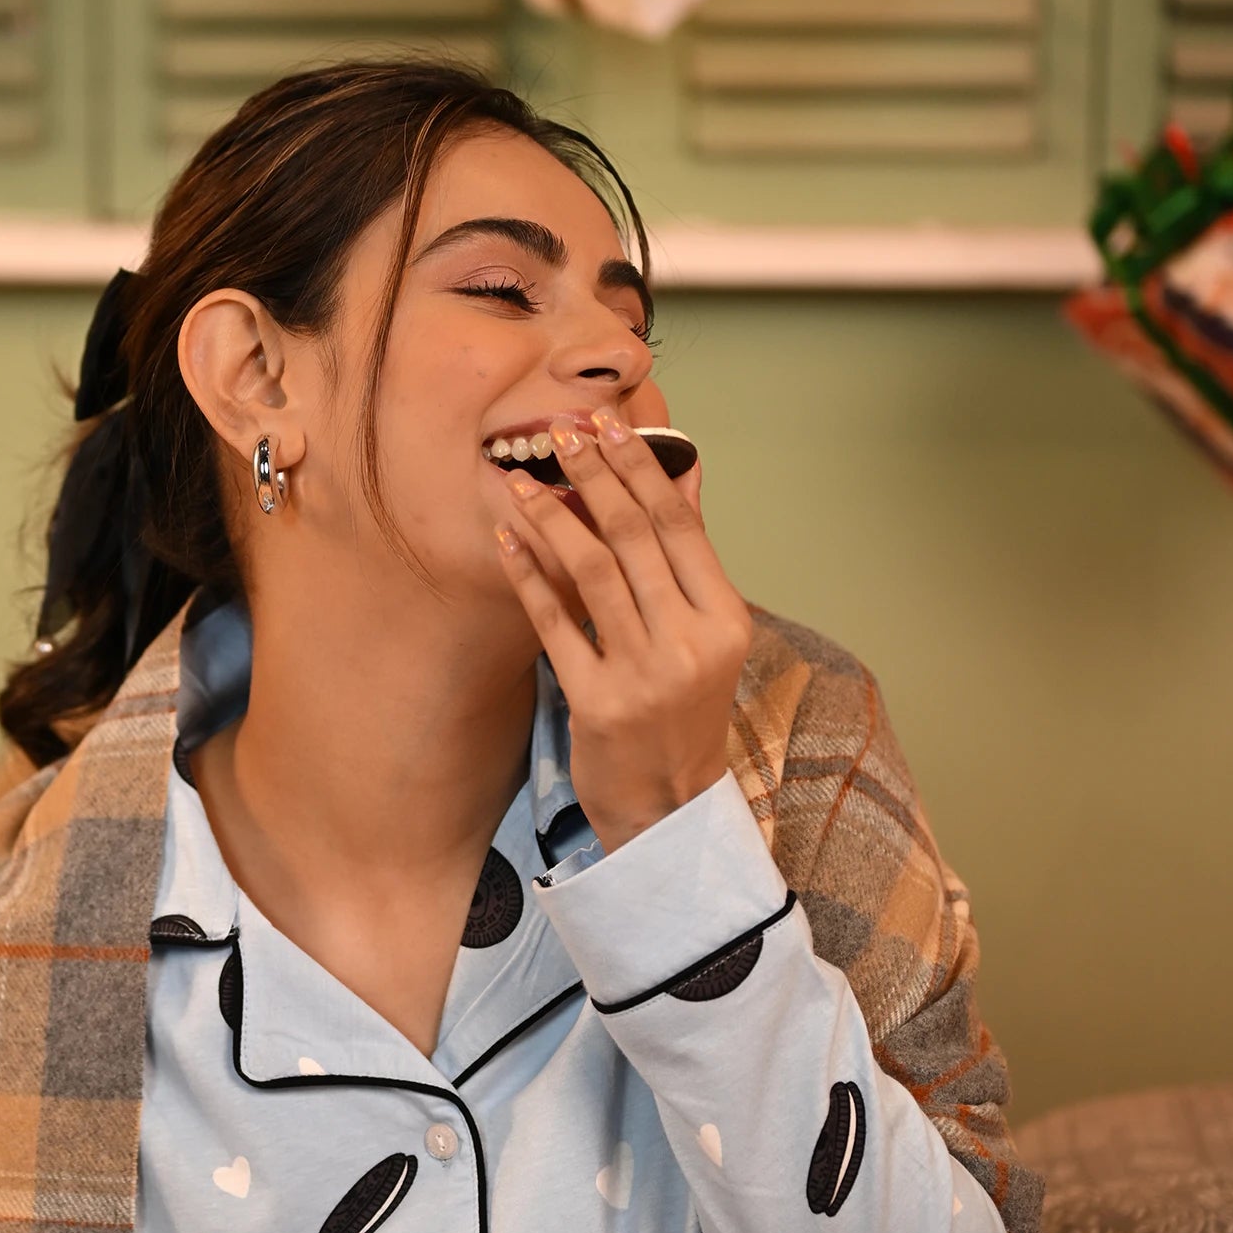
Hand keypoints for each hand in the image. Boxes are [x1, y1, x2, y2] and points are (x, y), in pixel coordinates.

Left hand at [493, 407, 753, 851]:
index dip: (641, 468)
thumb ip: (689, 559)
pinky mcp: (596, 703)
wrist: (668, 808)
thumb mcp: (706, 636)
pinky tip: (506, 539)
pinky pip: (553, 622)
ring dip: (550, 515)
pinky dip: (527, 575)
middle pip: (634, 537)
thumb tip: (684, 472)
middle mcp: (691, 643)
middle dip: (592, 474)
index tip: (608, 424)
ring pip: (590, 570)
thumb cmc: (683, 712)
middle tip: (559, 429)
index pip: (679, 524)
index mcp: (726, 620)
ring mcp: (644, 675)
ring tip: (519, 478)